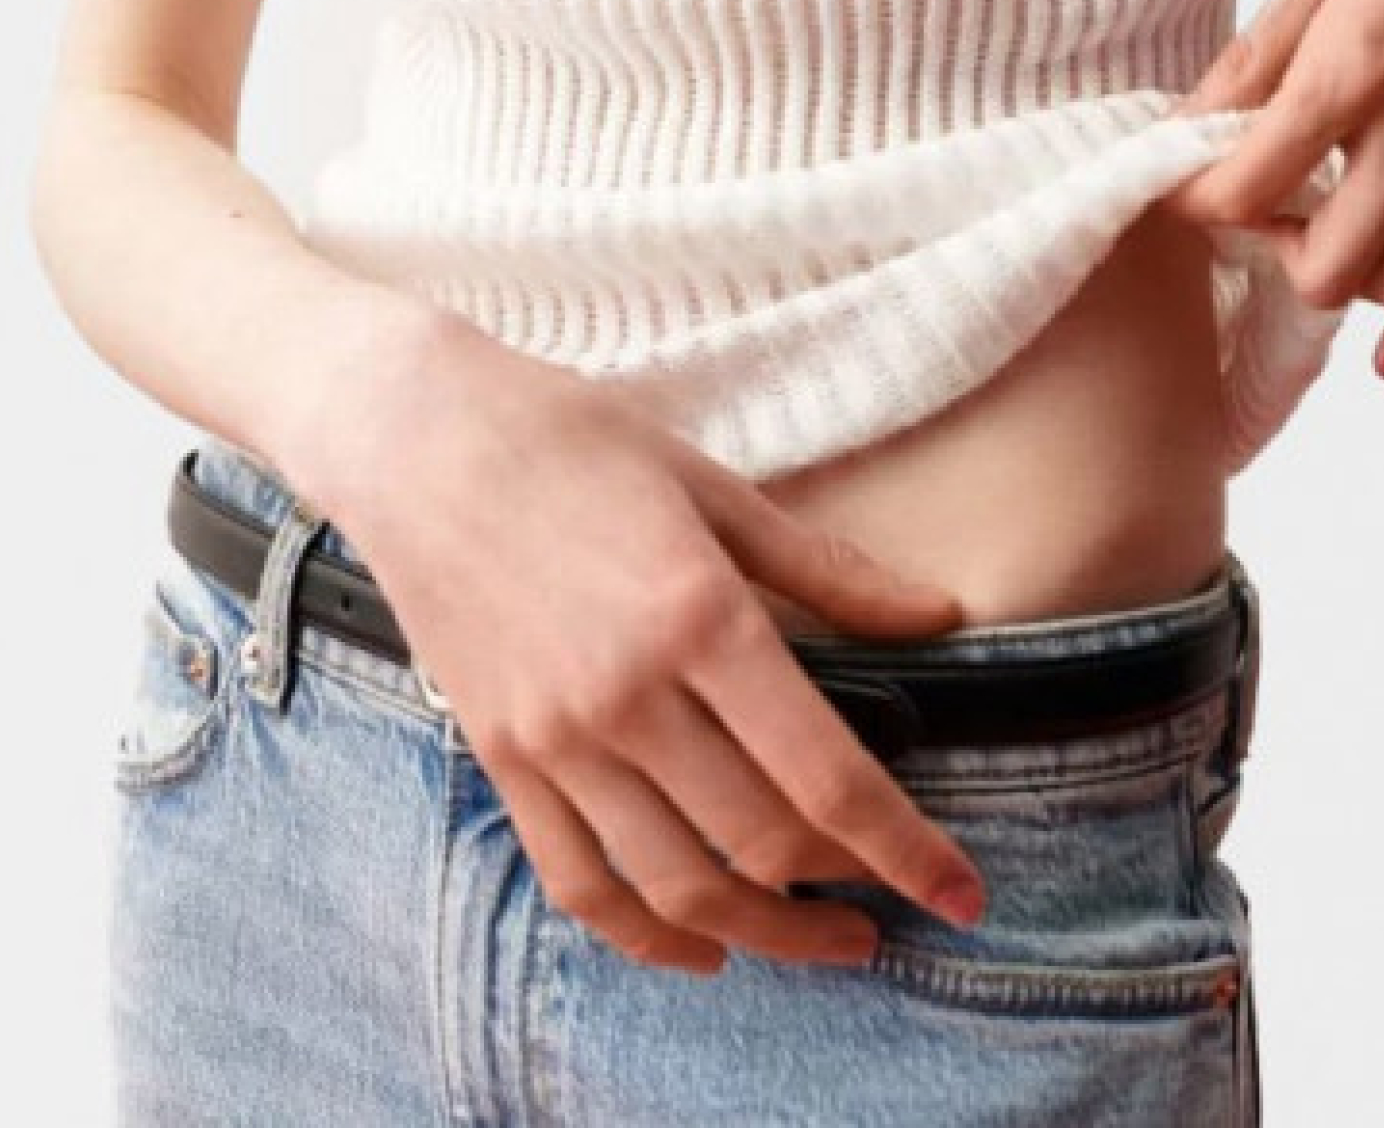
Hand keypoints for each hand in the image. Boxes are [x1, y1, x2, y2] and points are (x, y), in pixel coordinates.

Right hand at [290, 315, 990, 978]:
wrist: (423, 440)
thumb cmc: (579, 443)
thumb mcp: (716, 487)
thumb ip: (829, 569)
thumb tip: (938, 616)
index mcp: (701, 617)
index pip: (825, 775)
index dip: (905, 848)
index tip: (960, 892)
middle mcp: (629, 695)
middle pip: (761, 843)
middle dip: (850, 890)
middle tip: (901, 899)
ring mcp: (557, 737)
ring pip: (677, 884)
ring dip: (764, 934)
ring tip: (826, 940)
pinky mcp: (504, 758)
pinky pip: (580, 882)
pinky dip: (647, 933)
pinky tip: (703, 944)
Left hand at [1146, 0, 1383, 377]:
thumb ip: (1258, 51)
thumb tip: (1193, 120)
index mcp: (1357, 64)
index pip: (1249, 189)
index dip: (1198, 201)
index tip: (1184, 180)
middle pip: (1327, 267)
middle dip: (1271, 253)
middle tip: (1254, 204)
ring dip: (1346, 275)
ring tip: (1316, 226)